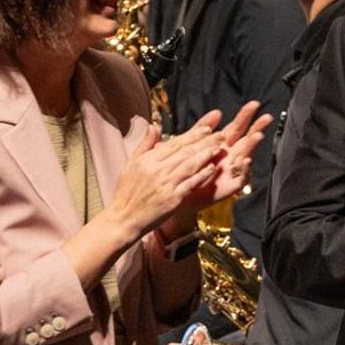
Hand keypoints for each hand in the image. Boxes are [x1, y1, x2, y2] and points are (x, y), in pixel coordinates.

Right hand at [105, 112, 227, 240]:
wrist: (124, 218)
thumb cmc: (126, 192)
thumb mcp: (131, 164)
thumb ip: (145, 144)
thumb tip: (154, 125)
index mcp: (148, 160)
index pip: (175, 143)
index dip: (192, 135)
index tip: (207, 128)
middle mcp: (158, 170)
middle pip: (185, 152)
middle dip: (204, 141)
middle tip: (220, 134)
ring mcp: (166, 185)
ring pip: (190, 165)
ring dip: (206, 155)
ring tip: (219, 147)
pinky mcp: (173, 199)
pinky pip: (190, 184)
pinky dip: (201, 175)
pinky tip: (211, 168)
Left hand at [186, 101, 271, 205]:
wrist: (181, 192)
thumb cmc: (189, 169)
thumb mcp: (193, 144)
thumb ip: (202, 128)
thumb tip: (217, 112)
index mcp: (222, 144)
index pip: (237, 126)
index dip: (245, 115)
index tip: (254, 104)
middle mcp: (231, 156)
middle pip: (247, 139)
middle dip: (257, 127)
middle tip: (266, 117)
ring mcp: (233, 170)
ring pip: (246, 156)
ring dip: (252, 146)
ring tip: (257, 136)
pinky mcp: (231, 186)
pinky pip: (240, 177)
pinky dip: (243, 170)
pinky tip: (245, 161)